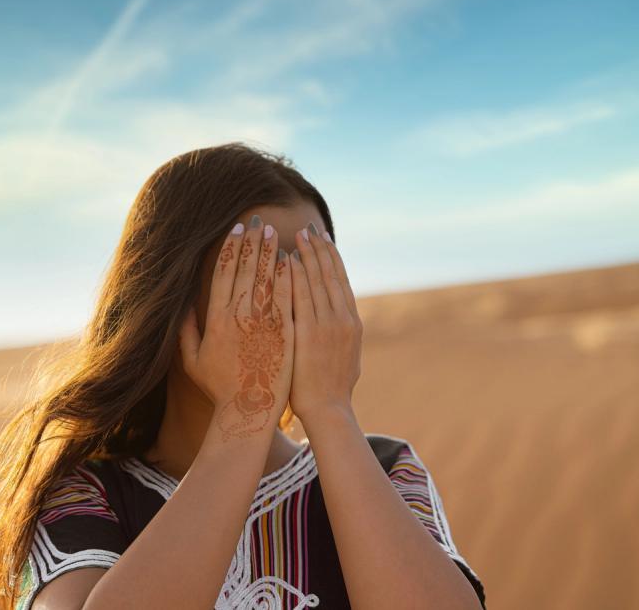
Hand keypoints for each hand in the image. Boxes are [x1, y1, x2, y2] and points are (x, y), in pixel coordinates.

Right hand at [178, 215, 293, 441]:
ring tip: (274, 233)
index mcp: (216, 319)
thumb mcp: (192, 360)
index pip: (224, 274)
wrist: (249, 411)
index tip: (235, 230)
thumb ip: (185, 330)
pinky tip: (290, 260)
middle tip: (257, 221)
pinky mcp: (285, 332)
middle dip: (252, 242)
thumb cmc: (219, 387)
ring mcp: (263, 323)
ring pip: (267, 278)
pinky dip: (288, 276)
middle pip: (246, 269)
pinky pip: (286, 297)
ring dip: (270, 252)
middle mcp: (239, 317)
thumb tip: (181, 304)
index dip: (230, 249)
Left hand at [288, 222, 362, 421]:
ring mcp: (327, 325)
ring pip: (316, 280)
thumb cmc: (331, 388)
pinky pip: (300, 296)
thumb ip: (342, 333)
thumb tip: (340, 318)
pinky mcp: (308, 333)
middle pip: (330, 274)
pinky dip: (294, 276)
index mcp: (352, 322)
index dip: (332, 257)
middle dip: (319, 248)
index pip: (341, 280)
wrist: (328, 410)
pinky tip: (286, 260)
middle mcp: (342, 318)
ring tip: (297, 235)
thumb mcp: (347, 356)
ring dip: (307, 255)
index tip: (324, 239)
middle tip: (309, 227)